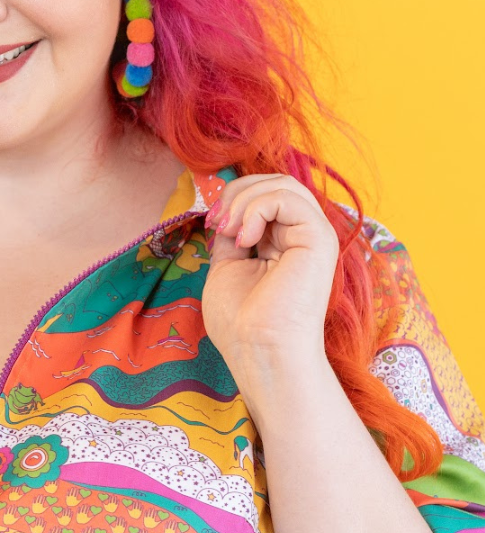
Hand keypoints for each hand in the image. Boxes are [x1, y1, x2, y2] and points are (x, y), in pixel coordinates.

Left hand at [202, 173, 340, 398]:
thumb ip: (232, 234)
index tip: (213, 225)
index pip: (265, 195)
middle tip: (219, 224)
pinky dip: (256, 208)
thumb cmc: (241, 322)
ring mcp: (313, 235)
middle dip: (237, 193)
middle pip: (276, 181)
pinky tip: (246, 238)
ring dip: (244, 200)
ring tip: (231, 233)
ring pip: (283, 183)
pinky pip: (287, 197)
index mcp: (283, 241)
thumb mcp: (227, 265)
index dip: (233, 198)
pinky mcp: (319, 238)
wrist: (258, 351)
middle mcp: (302, 235)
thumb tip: (227, 208)